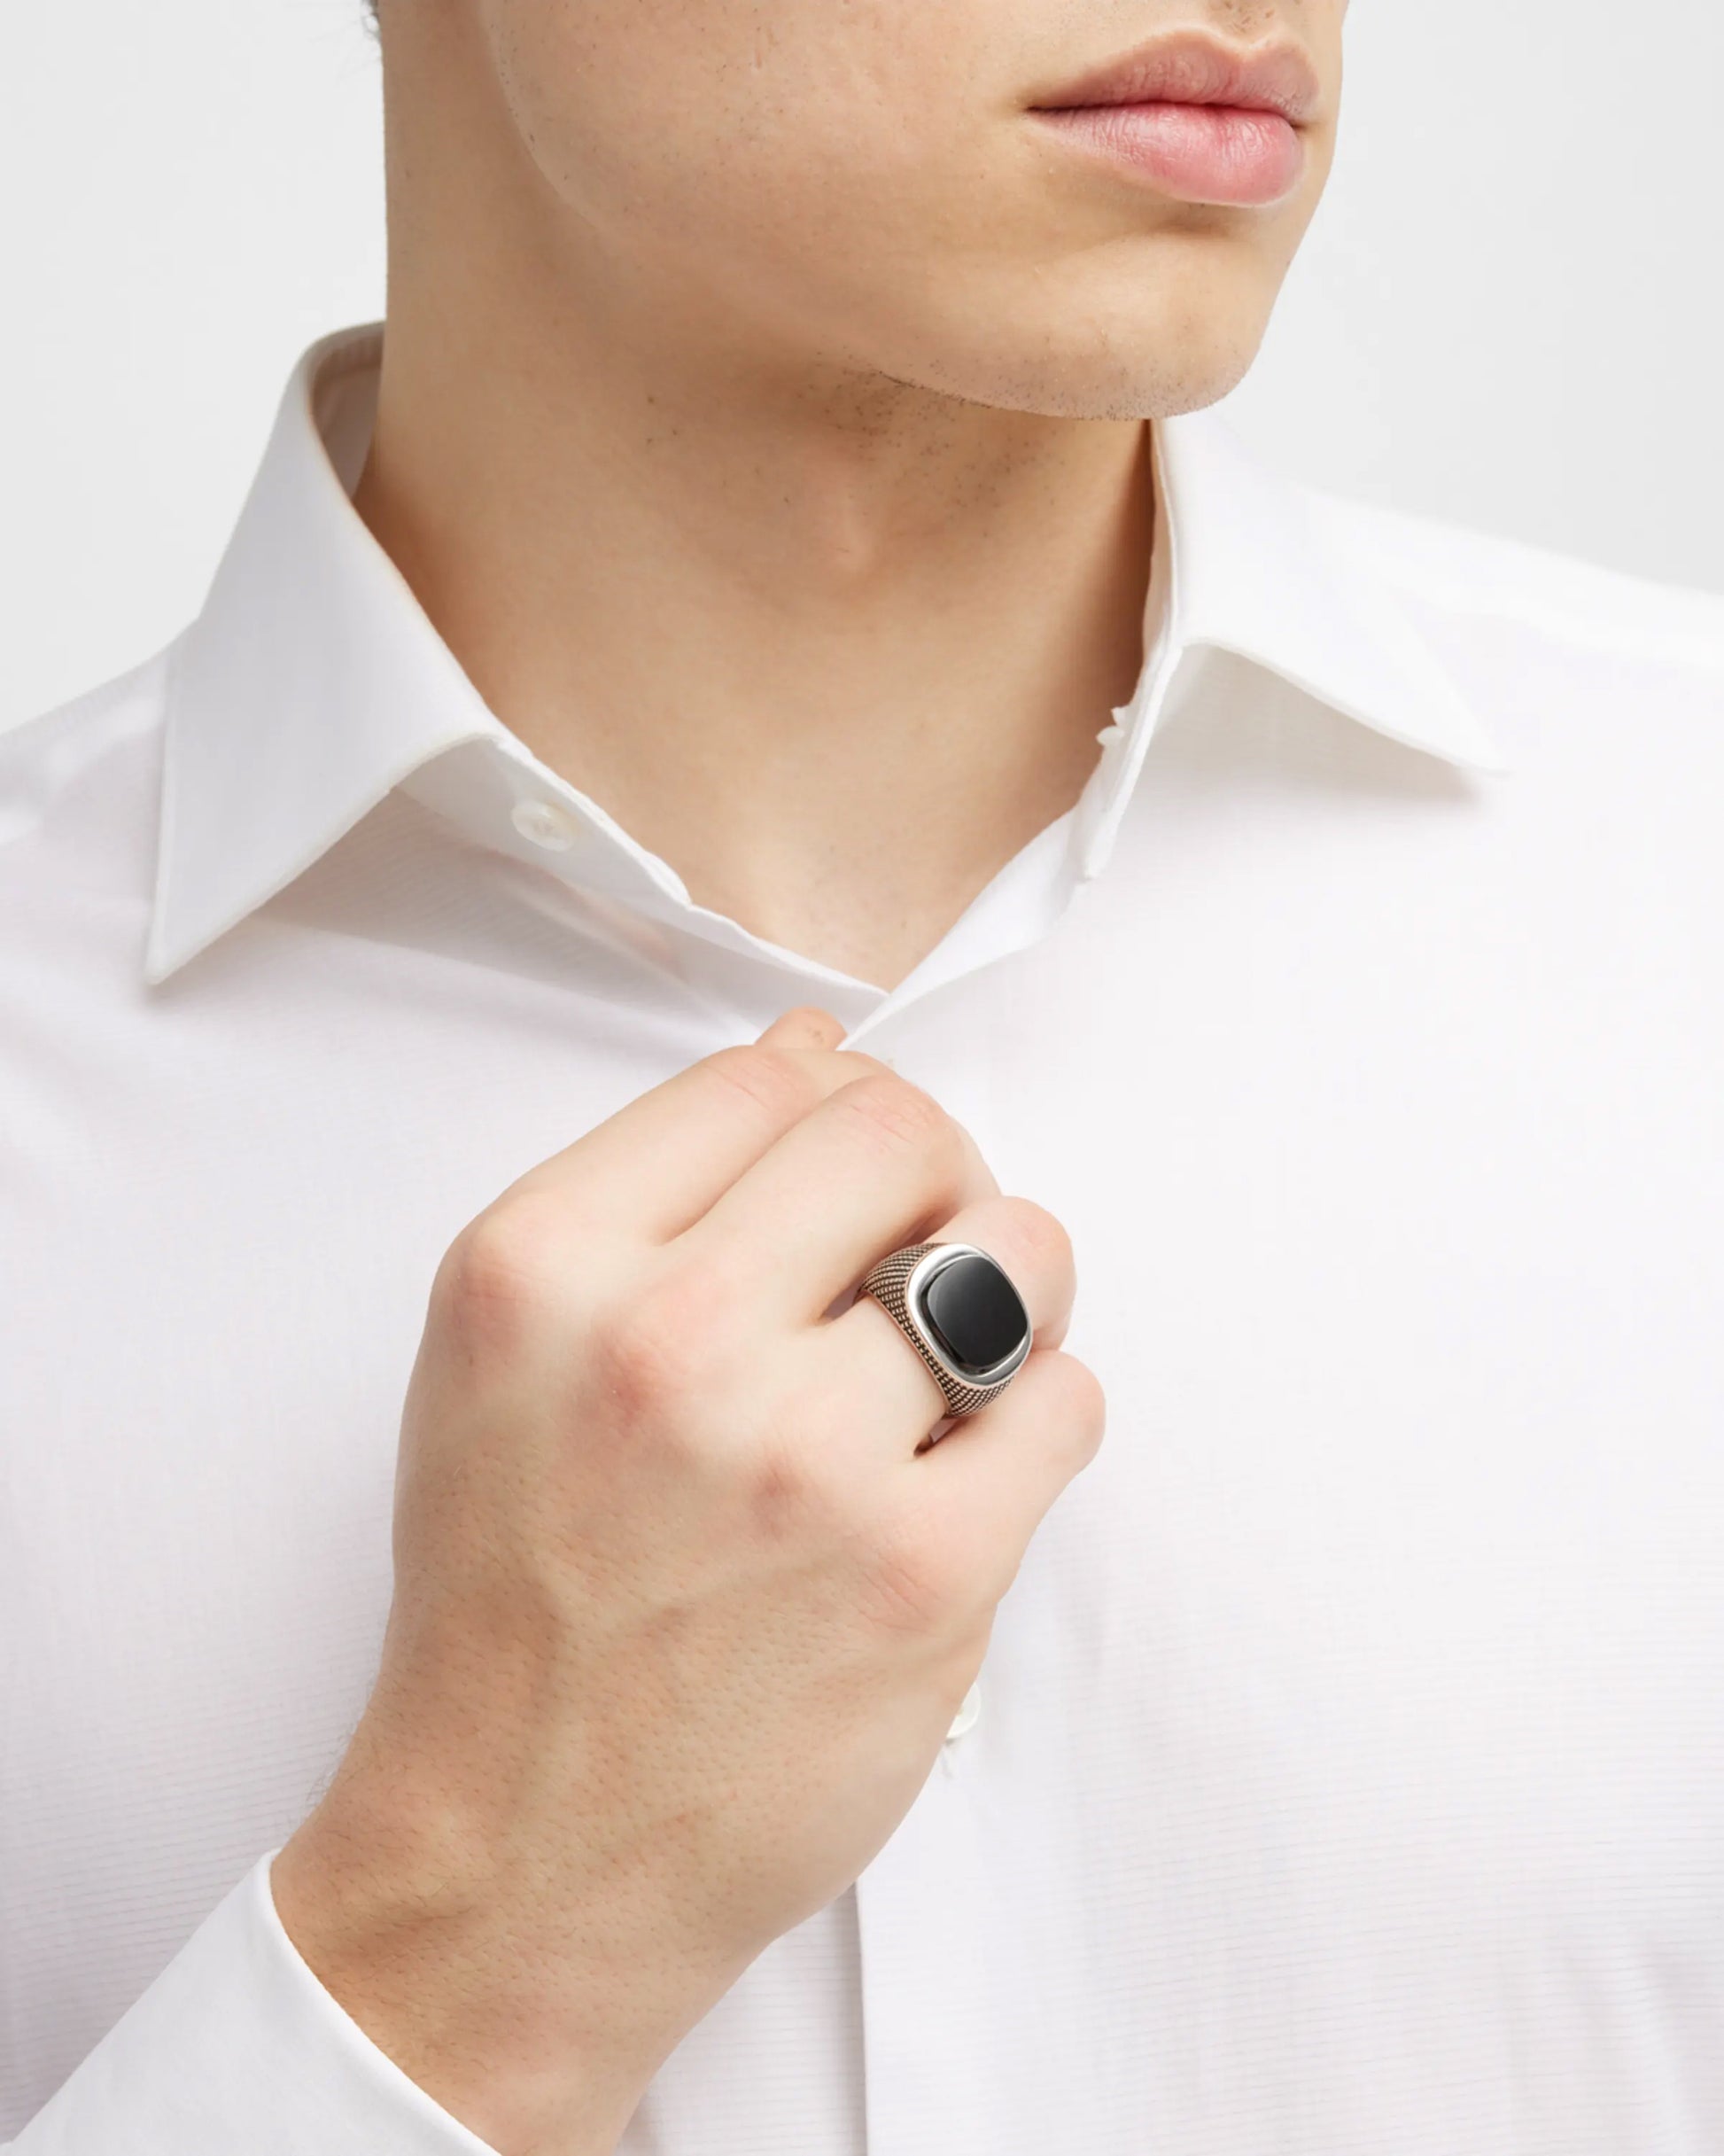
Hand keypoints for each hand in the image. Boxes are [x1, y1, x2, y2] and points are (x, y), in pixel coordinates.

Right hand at [271, 1007, 1102, 2154]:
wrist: (523, 1850)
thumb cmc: (518, 1595)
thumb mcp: (514, 1354)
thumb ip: (654, 1187)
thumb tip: (812, 1052)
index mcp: (542, 1270)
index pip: (765, 1081)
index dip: (834, 1110)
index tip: (849, 1178)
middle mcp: (665, 1347)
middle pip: (899, 1135)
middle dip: (936, 1175)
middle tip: (921, 1251)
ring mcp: (802, 1463)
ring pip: (1016, 1256)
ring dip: (1010, 1290)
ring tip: (951, 1365)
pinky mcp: (922, 1577)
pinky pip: (1066, 1401)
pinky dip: (1039, 1417)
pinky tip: (967, 1469)